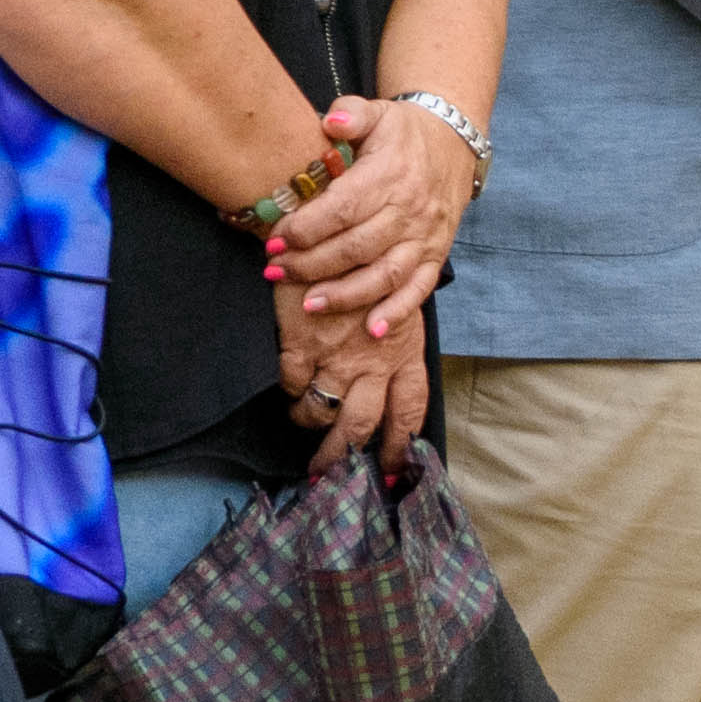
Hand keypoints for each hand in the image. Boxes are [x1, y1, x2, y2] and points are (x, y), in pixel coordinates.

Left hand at [272, 99, 470, 339]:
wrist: (454, 144)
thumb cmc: (403, 133)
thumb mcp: (378, 113)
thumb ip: (351, 114)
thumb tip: (330, 122)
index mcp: (390, 173)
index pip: (344, 208)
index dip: (306, 228)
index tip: (275, 240)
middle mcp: (410, 209)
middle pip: (357, 247)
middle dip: (312, 265)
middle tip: (277, 272)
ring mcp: (424, 237)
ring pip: (384, 275)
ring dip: (345, 295)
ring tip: (309, 305)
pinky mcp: (435, 255)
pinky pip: (418, 289)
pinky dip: (397, 312)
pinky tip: (372, 330)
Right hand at [278, 280, 430, 470]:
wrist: (330, 229)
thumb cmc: (366, 263)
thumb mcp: (393, 301)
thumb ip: (392, 340)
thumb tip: (385, 383)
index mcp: (404, 349)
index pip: (410, 409)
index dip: (399, 444)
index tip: (389, 470)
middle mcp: (374, 358)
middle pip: (362, 423)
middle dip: (344, 455)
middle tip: (328, 473)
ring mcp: (336, 352)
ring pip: (323, 410)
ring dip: (311, 422)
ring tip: (303, 422)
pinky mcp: (302, 342)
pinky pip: (294, 384)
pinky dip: (291, 391)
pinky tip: (289, 388)